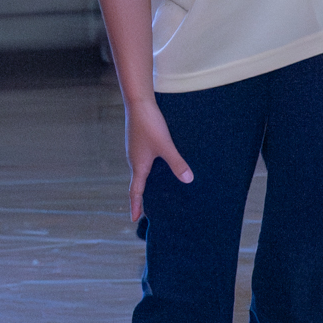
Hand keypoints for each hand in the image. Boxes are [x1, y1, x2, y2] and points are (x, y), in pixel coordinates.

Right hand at [124, 97, 192, 225]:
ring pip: (140, 171)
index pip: (135, 191)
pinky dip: (149, 169)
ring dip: (146, 182)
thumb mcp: (166, 146)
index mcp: (138, 165)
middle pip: (137, 183)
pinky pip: (143, 161)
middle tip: (147, 210)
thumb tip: (188, 180)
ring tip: (156, 190)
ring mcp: (135, 150)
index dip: (136, 206)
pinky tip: (159, 166)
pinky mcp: (138, 141)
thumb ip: (177, 163)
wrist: (138, 103)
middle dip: (142, 196)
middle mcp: (134, 160)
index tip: (135, 218)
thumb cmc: (150, 125)